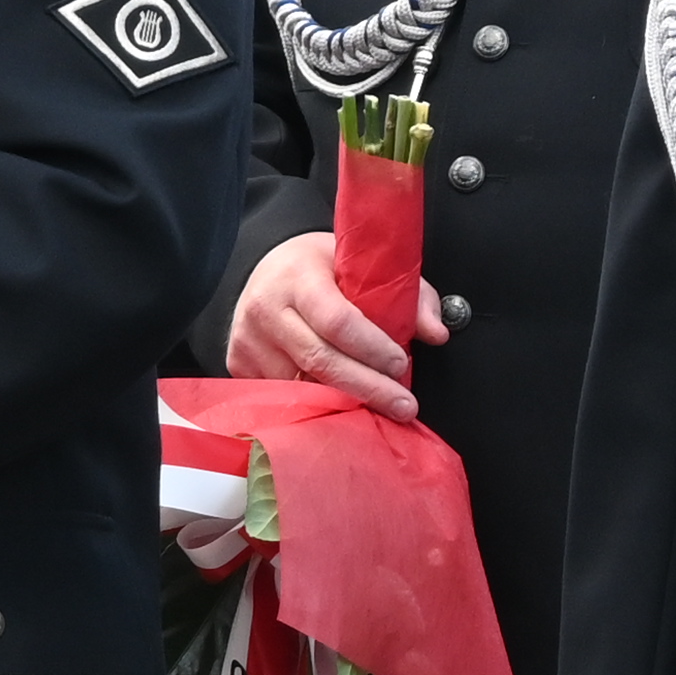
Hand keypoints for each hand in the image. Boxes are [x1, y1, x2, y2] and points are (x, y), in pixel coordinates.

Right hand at [227, 228, 444, 419]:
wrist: (264, 268)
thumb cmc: (320, 268)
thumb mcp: (363, 265)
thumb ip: (407, 294)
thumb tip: (436, 333)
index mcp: (299, 276)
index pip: (337, 320)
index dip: (372, 348)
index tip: (401, 365)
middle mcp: (266, 308)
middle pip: (321, 361)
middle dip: (368, 387)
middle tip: (404, 405)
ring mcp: (247, 340)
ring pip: (301, 386)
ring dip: (341, 402)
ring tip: (374, 409)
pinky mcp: (238, 363)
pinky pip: (282, 396)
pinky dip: (312, 405)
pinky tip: (337, 407)